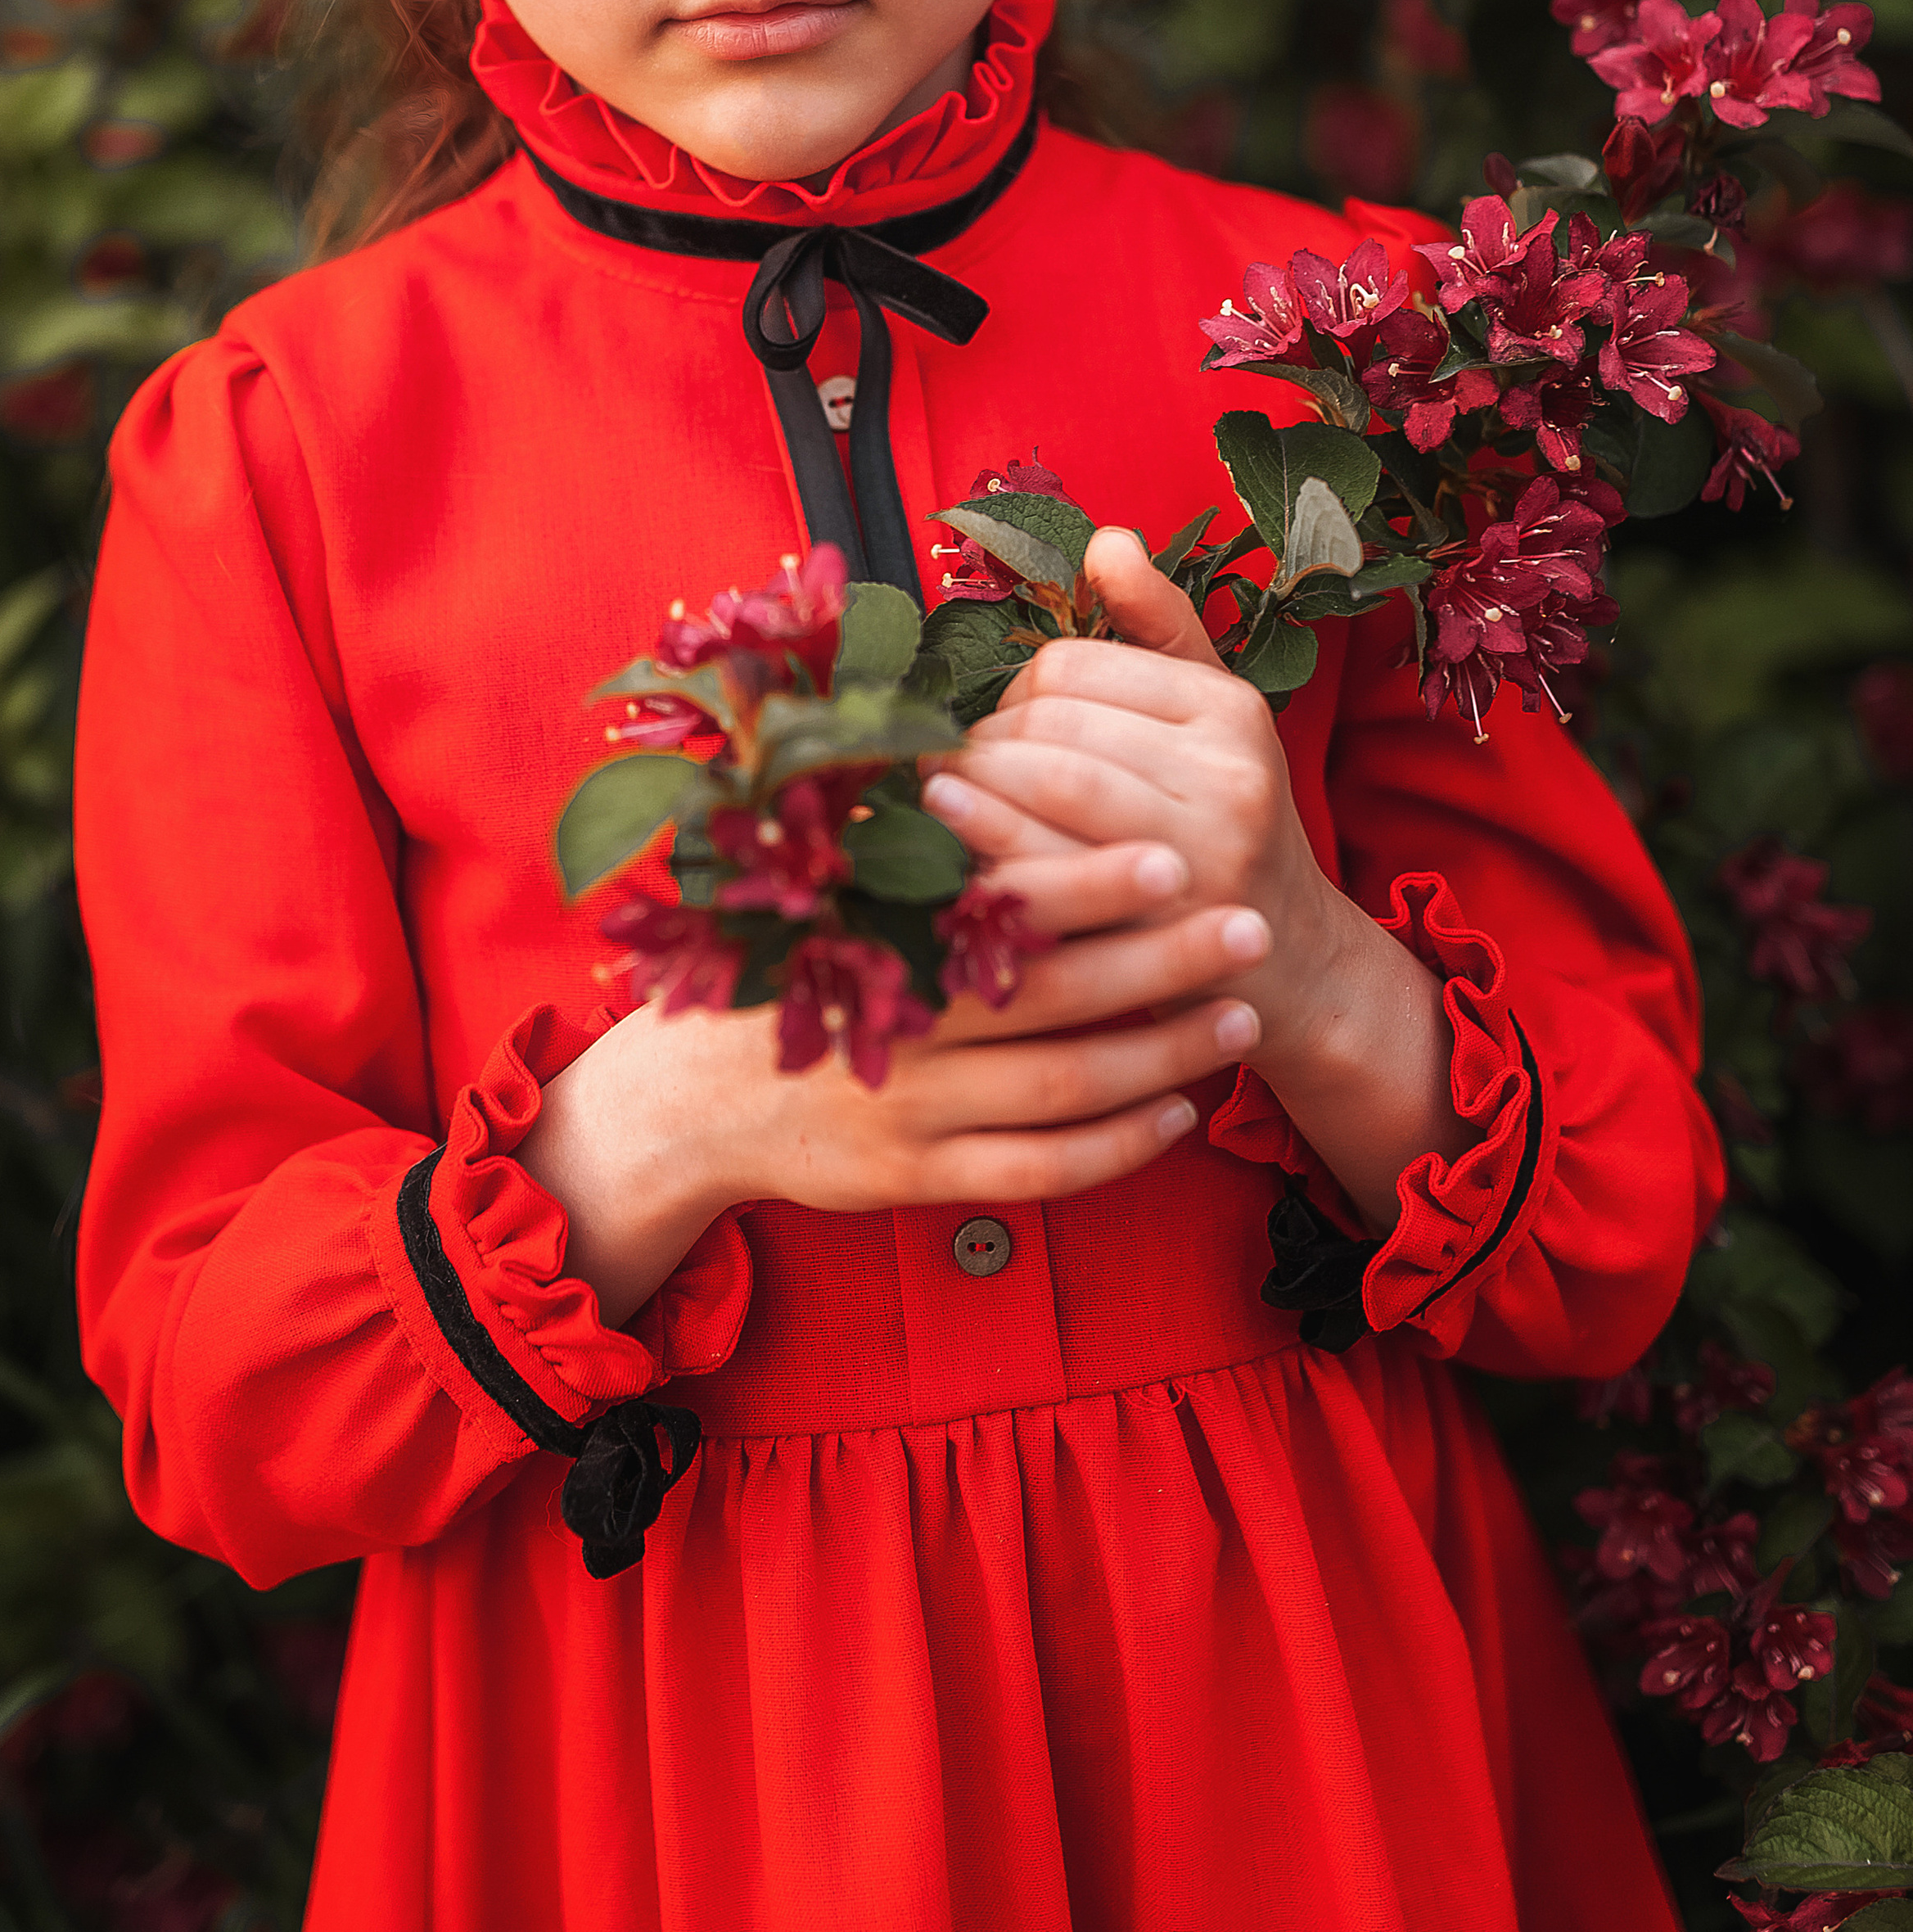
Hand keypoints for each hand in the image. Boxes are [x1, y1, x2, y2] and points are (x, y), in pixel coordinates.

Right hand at [520, 827, 1247, 1326]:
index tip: (1171, 850)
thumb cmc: (769, 969)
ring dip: (1160, 1055)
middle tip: (1248, 922)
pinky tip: (1175, 1115)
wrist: (684, 1102)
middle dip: (1158, 961)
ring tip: (1240, 1017)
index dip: (1089, 882)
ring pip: (1061, 1092)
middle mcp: (897, 1027)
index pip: (1002, 904)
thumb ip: (894, 838)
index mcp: (875, 938)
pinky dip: (1114, 1148)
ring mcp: (910, 1111)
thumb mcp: (811, 890)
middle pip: (1053, 1000)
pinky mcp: (918, 1179)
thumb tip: (979, 753)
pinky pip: (1036, 1172)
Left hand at [921, 527, 1352, 1084]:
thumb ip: (1158, 628)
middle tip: (955, 770)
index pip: (1070, 666)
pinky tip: (954, 846)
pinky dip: (987, 849)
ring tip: (939, 797)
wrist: (1287, 964)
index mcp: (1227, 707)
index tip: (1003, 729)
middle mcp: (1227, 770)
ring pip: (1049, 784)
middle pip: (1052, 723)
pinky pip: (1050, 867)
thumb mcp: (1210, 720)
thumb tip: (1107, 540)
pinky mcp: (1165, 922)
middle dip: (984, 745)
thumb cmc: (1224, 826)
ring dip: (972, 790)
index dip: (1013, 693)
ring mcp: (1202, 848)